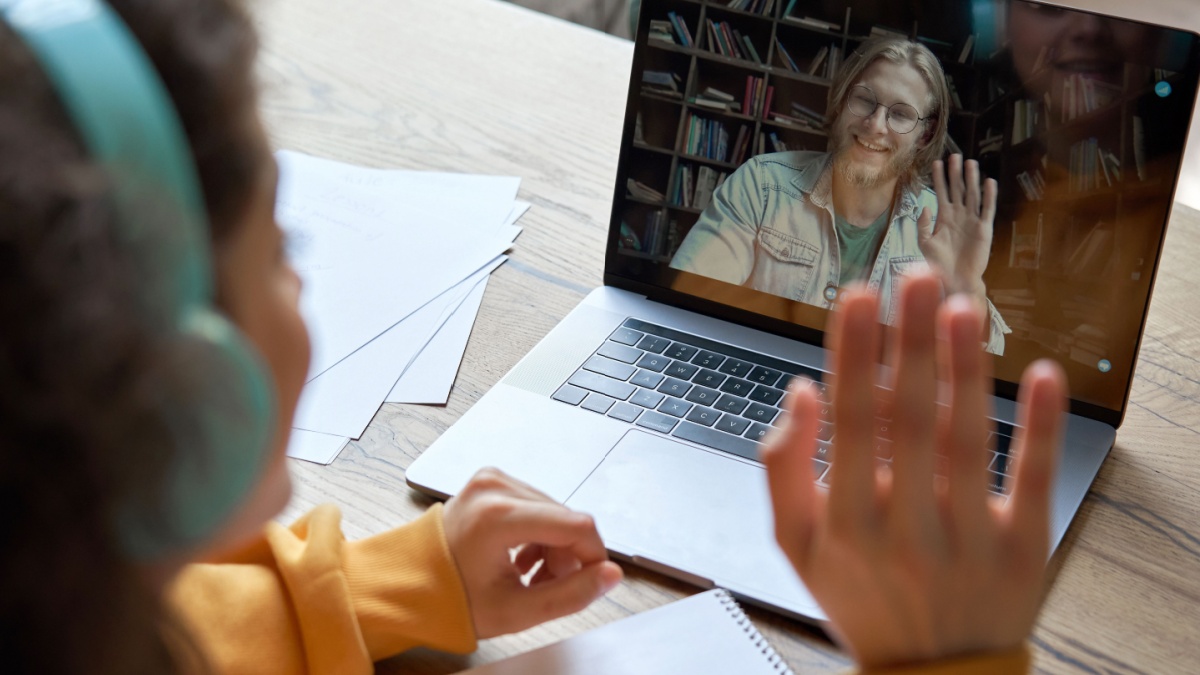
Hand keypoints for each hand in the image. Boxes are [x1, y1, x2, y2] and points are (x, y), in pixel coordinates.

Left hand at [442, 468, 622, 638]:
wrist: (408, 584)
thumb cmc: (452, 599)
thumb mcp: (517, 610)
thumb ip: (571, 595)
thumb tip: (610, 576)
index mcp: (497, 516)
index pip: (577, 525)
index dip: (594, 556)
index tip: (591, 581)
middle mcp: (495, 487)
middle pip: (566, 518)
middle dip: (568, 556)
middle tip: (545, 586)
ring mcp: (491, 479)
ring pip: (554, 511)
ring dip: (554, 545)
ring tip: (529, 575)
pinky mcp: (491, 480)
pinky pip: (535, 504)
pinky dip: (538, 532)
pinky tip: (522, 557)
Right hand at [762, 274, 1066, 666]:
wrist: (932, 672)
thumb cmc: (860, 595)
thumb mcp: (795, 545)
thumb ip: (783, 469)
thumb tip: (799, 392)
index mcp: (845, 523)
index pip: (850, 423)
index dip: (853, 355)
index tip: (857, 297)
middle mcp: (905, 529)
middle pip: (909, 420)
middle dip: (910, 343)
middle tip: (914, 278)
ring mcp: (968, 539)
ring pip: (967, 440)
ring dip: (965, 369)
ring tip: (960, 308)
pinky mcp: (1023, 548)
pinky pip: (1034, 480)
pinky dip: (1040, 425)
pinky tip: (1042, 374)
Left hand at [917, 155, 996, 297]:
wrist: (955, 279)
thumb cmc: (939, 264)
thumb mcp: (925, 243)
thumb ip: (924, 225)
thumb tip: (925, 207)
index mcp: (944, 218)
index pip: (941, 193)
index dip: (939, 178)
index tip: (937, 163)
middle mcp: (959, 216)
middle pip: (958, 189)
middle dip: (956, 173)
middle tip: (955, 155)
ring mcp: (972, 221)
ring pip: (972, 195)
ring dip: (971, 179)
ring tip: (970, 163)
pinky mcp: (984, 229)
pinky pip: (987, 210)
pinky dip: (989, 196)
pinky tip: (988, 182)